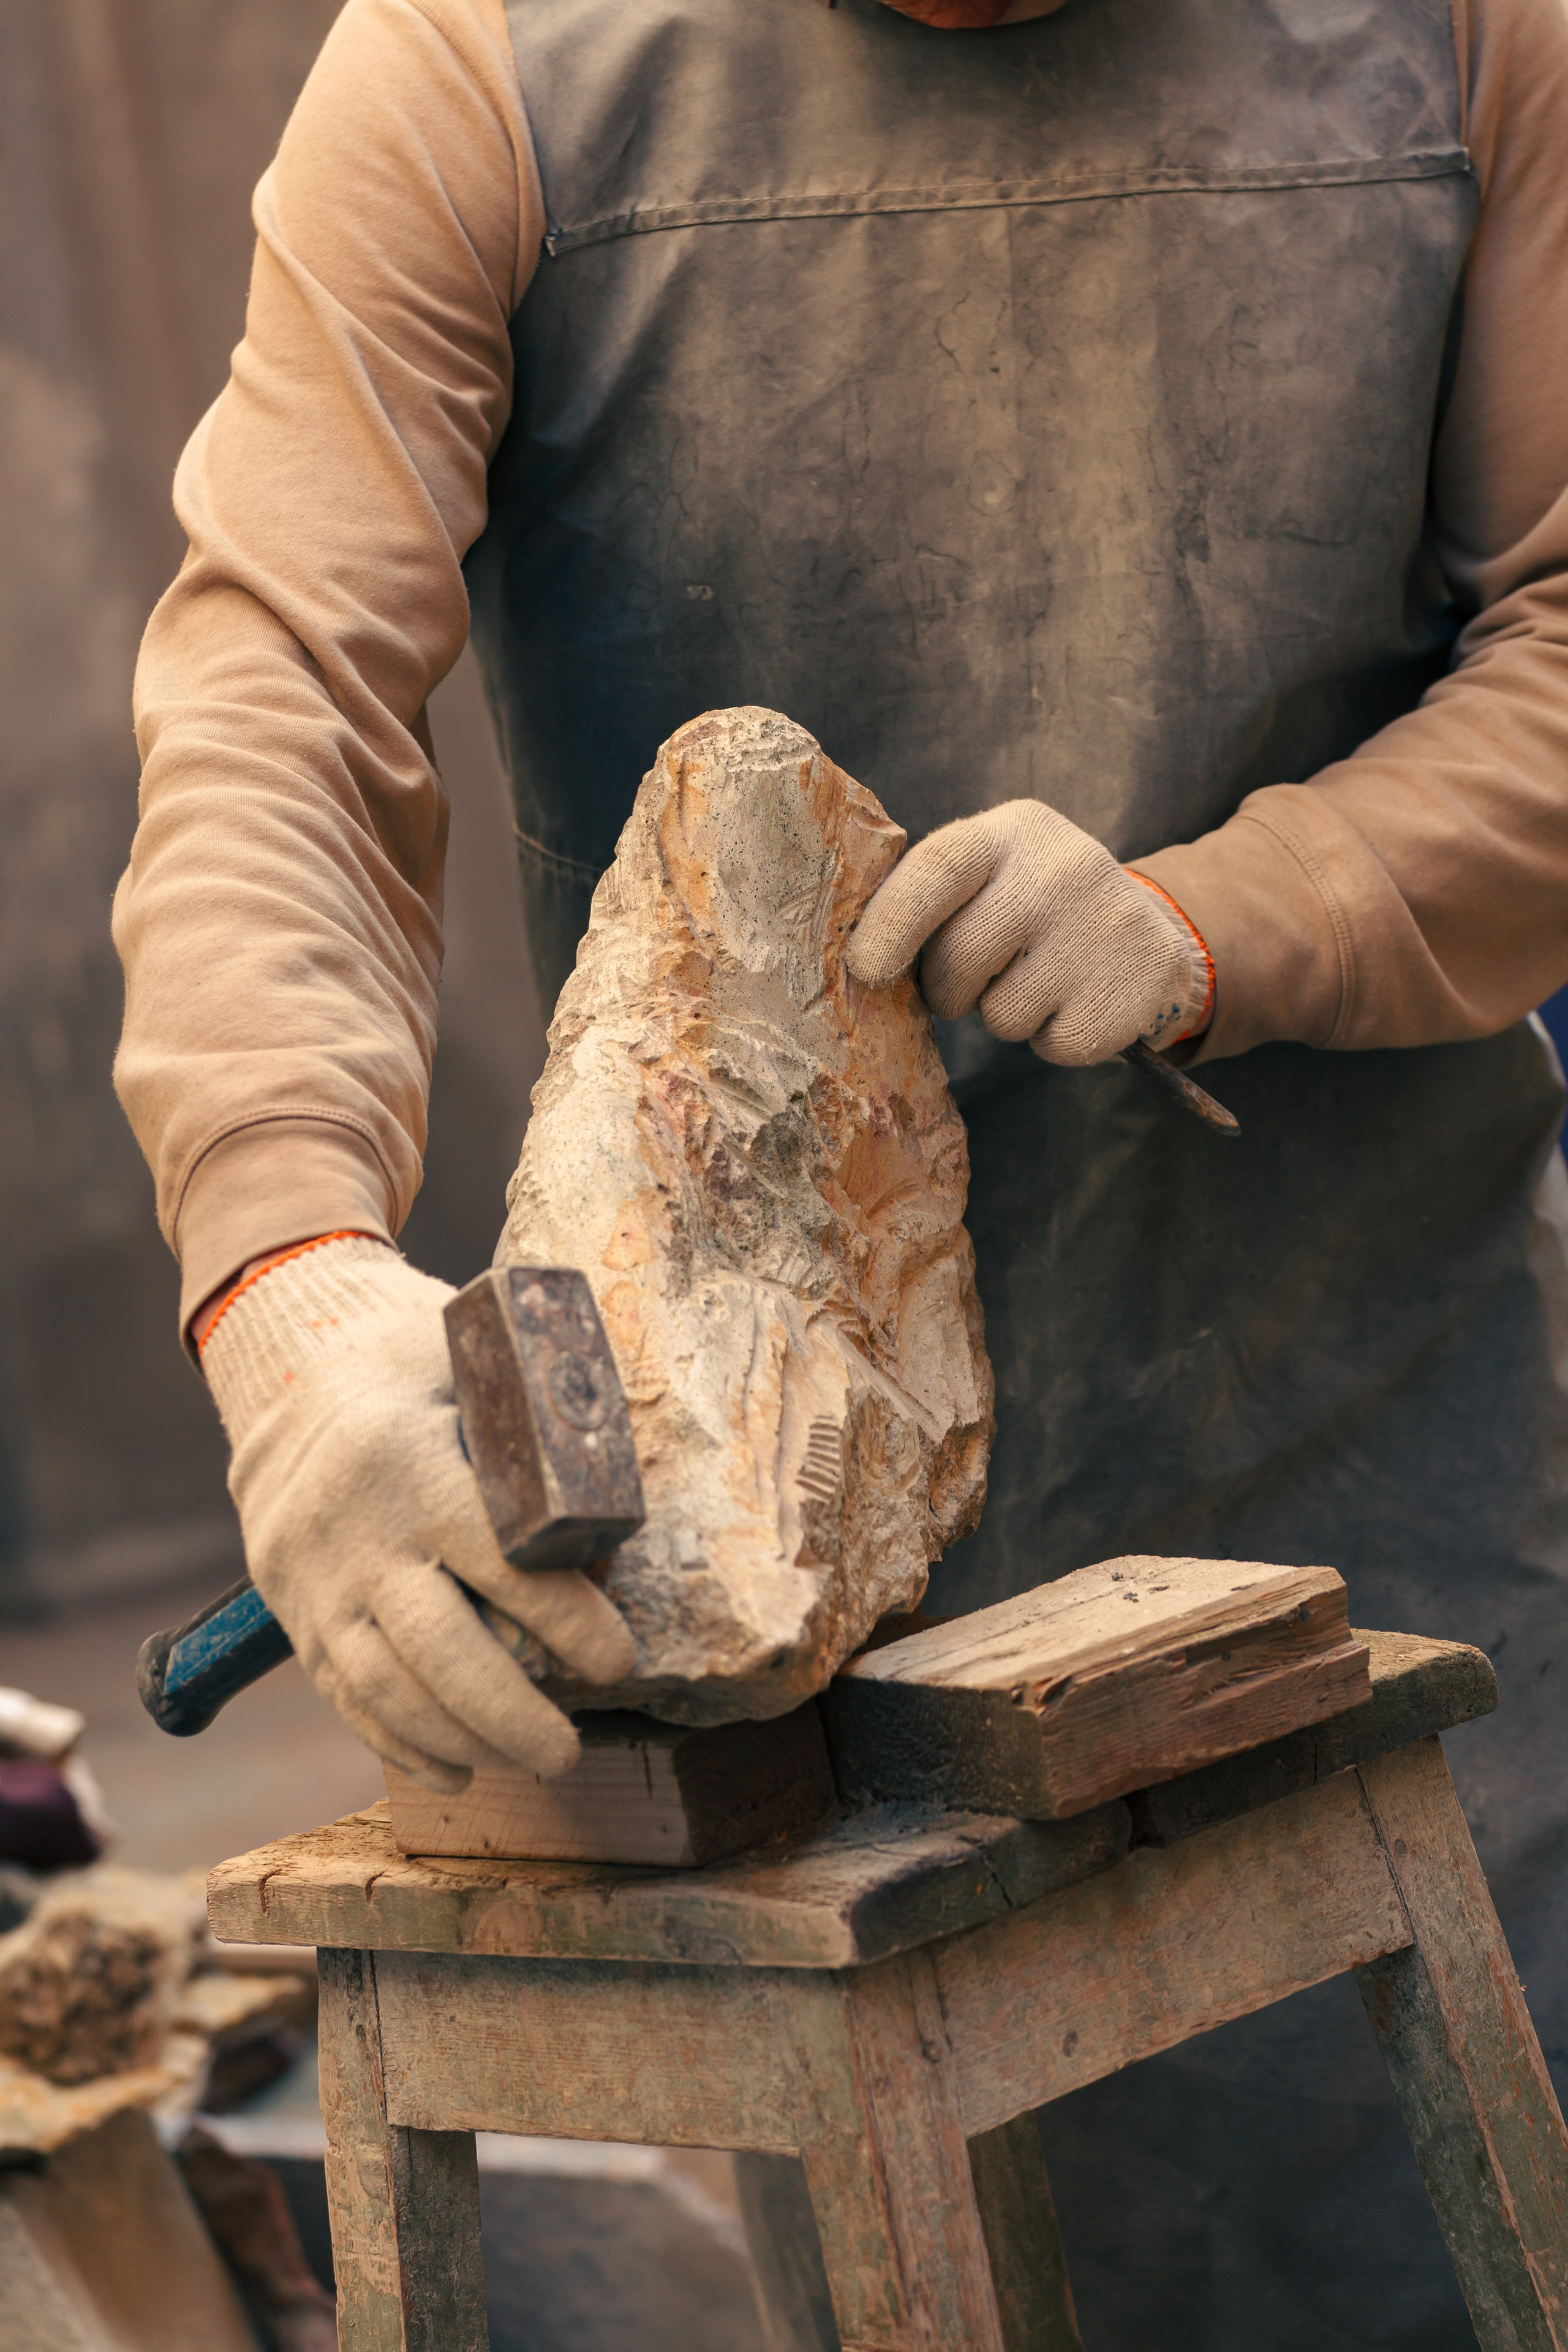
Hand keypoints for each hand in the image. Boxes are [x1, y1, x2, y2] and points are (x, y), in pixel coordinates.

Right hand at [200, 1236, 634, 1790]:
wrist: (287, 1381)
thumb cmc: (410, 1369)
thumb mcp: (472, 1365)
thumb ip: (536, 1428)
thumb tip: (618, 1501)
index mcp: (417, 1467)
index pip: (503, 1564)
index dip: (568, 1622)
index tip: (618, 1662)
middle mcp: (361, 1534)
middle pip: (442, 1651)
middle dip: (513, 1715)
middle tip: (569, 1751)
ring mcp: (318, 1583)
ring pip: (389, 1690)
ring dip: (462, 1741)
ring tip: (527, 1760)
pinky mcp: (296, 1615)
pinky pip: (346, 1698)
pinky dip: (400, 1745)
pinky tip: (454, 1771)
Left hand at [846, 800, 1211, 1063]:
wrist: (1146, 932)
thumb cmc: (1036, 907)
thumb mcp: (993, 873)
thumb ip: (931, 896)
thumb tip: (859, 962)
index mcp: (1013, 831)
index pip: (938, 868)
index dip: (893, 923)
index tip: (865, 970)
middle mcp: (1063, 867)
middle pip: (961, 956)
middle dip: (950, 990)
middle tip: (974, 984)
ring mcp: (1105, 925)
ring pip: (1004, 1014)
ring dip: (1005, 1018)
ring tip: (1039, 984)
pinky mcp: (1137, 984)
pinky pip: (1053, 1045)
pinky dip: (1053, 1041)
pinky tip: (1076, 1003)